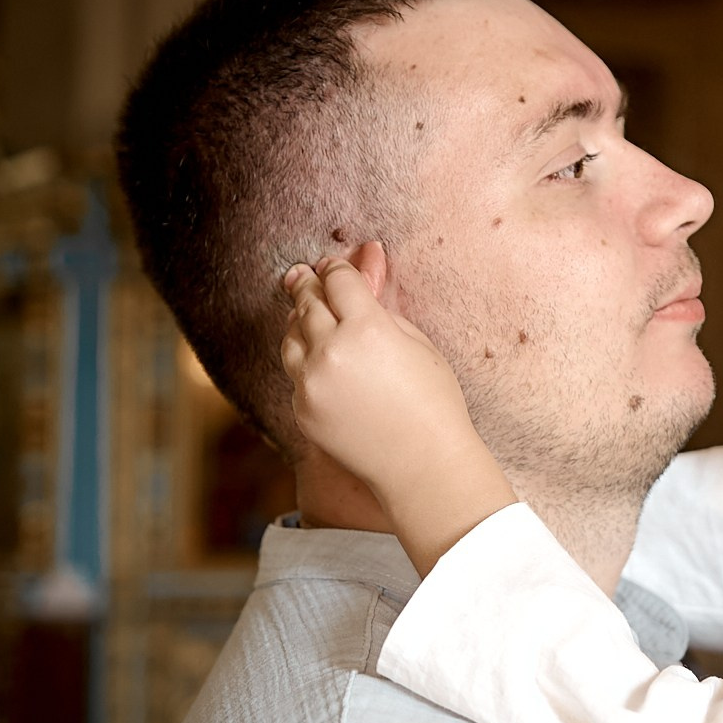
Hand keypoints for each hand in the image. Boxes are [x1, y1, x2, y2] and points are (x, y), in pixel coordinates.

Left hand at [280, 252, 516, 573]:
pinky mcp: (302, 409)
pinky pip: (295, 372)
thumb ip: (381, 302)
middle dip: (307, 285)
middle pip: (306, 301)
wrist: (422, 464)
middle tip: (303, 275)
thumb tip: (365, 259)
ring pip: (290, 336)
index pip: (337, 280)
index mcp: (366, 328)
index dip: (335, 268)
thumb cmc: (433, 401)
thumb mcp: (416, 341)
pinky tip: (320, 359)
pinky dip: (304, 360)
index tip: (334, 266)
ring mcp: (311, 383)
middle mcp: (331, 351)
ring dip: (298, 320)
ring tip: (307, 313)